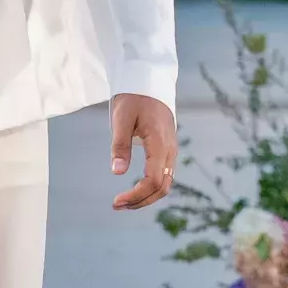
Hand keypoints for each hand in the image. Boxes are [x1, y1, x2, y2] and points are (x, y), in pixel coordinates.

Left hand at [110, 94, 177, 209]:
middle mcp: (170, 150)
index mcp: (160, 144)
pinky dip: (151, 187)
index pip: (153, 181)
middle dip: (140, 201)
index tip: (116, 201)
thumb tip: (117, 172)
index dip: (135, 195)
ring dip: (146, 197)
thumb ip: (120, 146)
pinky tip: (136, 189)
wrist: (149, 81)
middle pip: (162, 188)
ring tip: (124, 201)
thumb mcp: (122, 119)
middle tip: (117, 206)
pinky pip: (164, 175)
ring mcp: (171, 150)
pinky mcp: (167, 149)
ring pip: (165, 183)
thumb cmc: (134, 98)